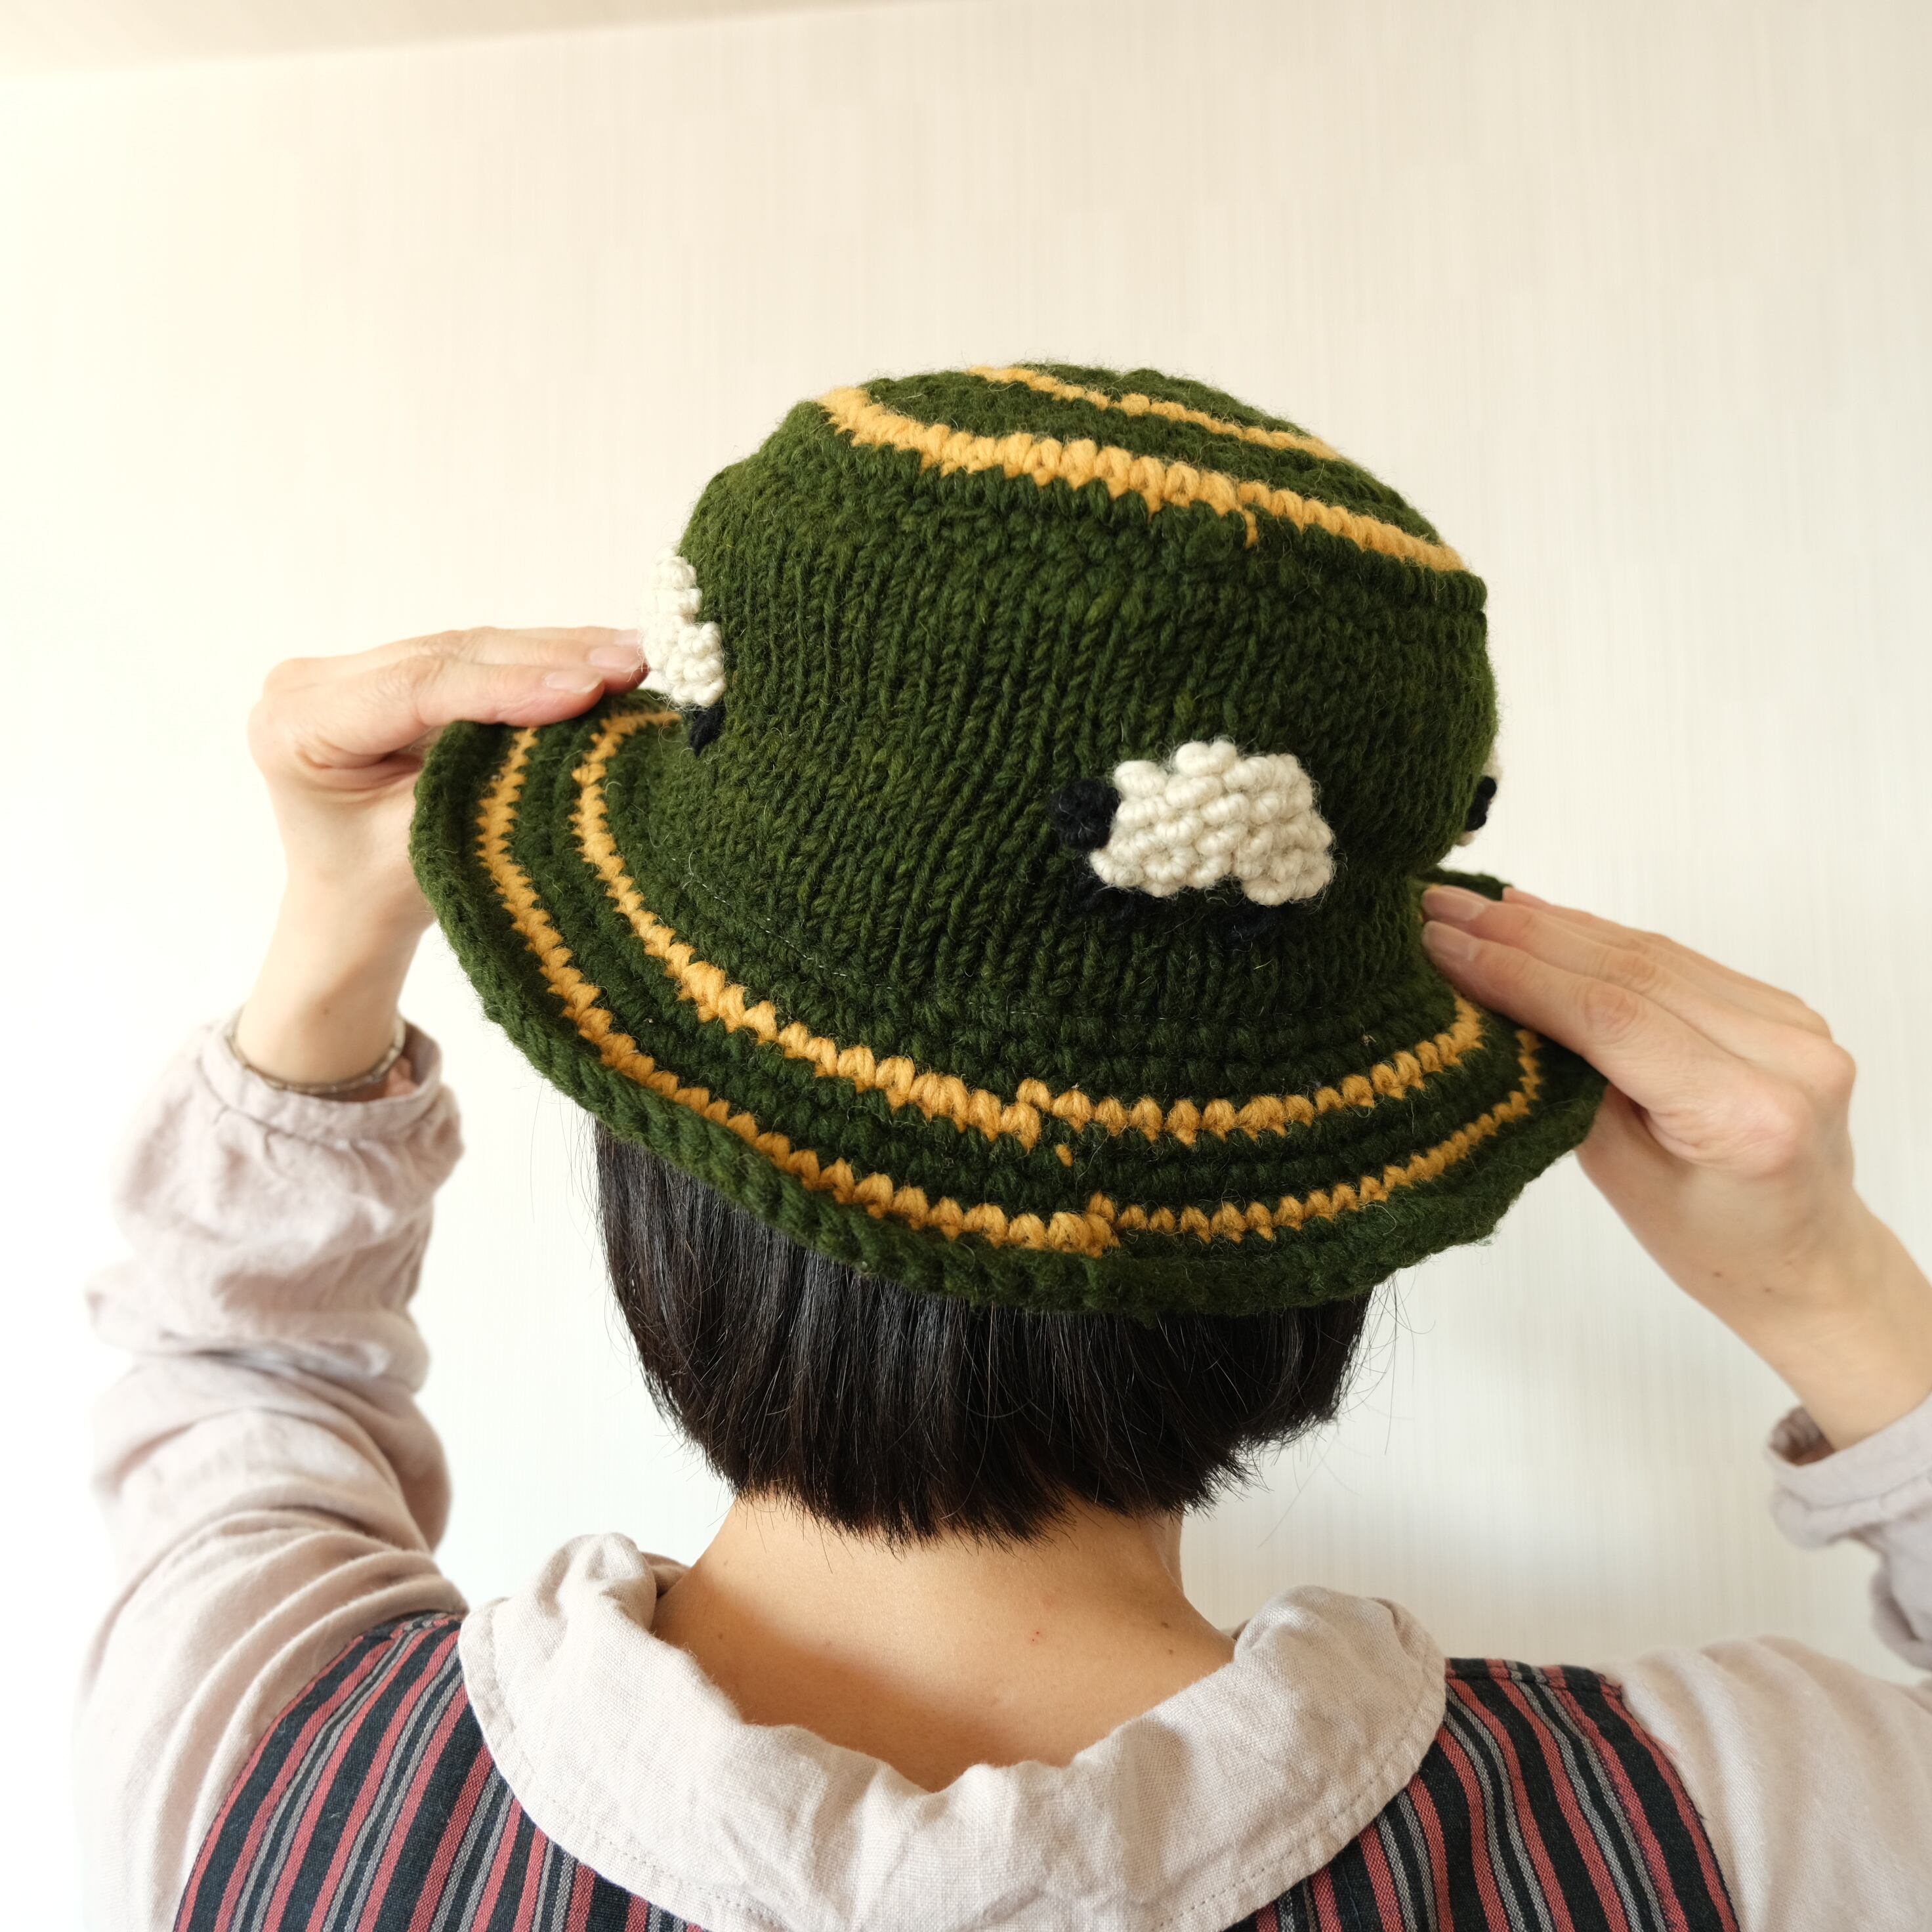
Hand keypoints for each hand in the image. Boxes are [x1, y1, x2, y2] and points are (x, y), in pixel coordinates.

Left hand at [234, 627, 646, 1088]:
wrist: (350, 912)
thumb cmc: (381, 894)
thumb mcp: (434, 838)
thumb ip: (491, 773)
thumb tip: (583, 717)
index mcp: (297, 727)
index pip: (418, 688)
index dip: (509, 686)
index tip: (590, 689)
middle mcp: (312, 683)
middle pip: (450, 656)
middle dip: (550, 658)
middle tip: (633, 661)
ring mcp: (351, 668)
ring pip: (471, 647)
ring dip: (559, 650)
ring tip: (635, 655)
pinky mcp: (391, 667)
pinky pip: (476, 656)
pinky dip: (542, 658)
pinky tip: (602, 652)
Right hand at [1422, 885, 1931, 1447]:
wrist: (1806, 1258)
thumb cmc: (1711, 1242)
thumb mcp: (1617, 1177)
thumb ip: (1559, 1085)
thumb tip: (1481, 1006)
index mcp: (1747, 1113)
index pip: (1612, 1017)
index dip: (1517, 974)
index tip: (1441, 943)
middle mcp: (1785, 1054)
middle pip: (1630, 971)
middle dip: (1521, 936)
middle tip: (1438, 907)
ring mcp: (1790, 1021)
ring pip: (1648, 953)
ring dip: (1551, 925)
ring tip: (1472, 906)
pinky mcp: (1777, 1005)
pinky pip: (1672, 959)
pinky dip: (1598, 938)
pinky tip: (1538, 917)